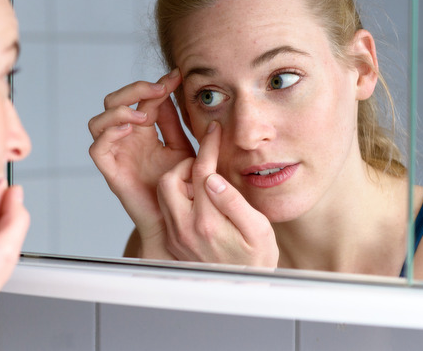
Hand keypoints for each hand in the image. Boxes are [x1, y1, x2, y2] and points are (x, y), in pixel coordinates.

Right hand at [88, 69, 192, 257]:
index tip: (177, 76)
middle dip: (134, 90)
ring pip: (98, 121)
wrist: (176, 220)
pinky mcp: (111, 172)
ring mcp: (116, 154)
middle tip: (159, 90)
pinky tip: (128, 130)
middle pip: (114, 101)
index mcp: (142, 130)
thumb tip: (171, 90)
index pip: (141, 98)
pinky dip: (108, 134)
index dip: (157, 84)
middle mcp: (125, 138)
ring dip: (119, 112)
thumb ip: (174, 123)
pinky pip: (96, 149)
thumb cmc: (181, 187)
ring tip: (143, 117)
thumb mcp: (183, 148)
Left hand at [157, 122, 278, 266]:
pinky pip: (165, 208)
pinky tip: (197, 197)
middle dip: (186, 165)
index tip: (214, 132)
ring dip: (180, 180)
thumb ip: (234, 203)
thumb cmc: (256, 260)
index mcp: (208, 223)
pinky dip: (177, 195)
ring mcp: (175, 235)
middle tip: (207, 167)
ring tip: (203, 184)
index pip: (201, 172)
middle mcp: (184, 229)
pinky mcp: (172, 239)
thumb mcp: (259, 230)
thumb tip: (212, 178)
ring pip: (163, 193)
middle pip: (169, 180)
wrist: (242, 289)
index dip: (208, 146)